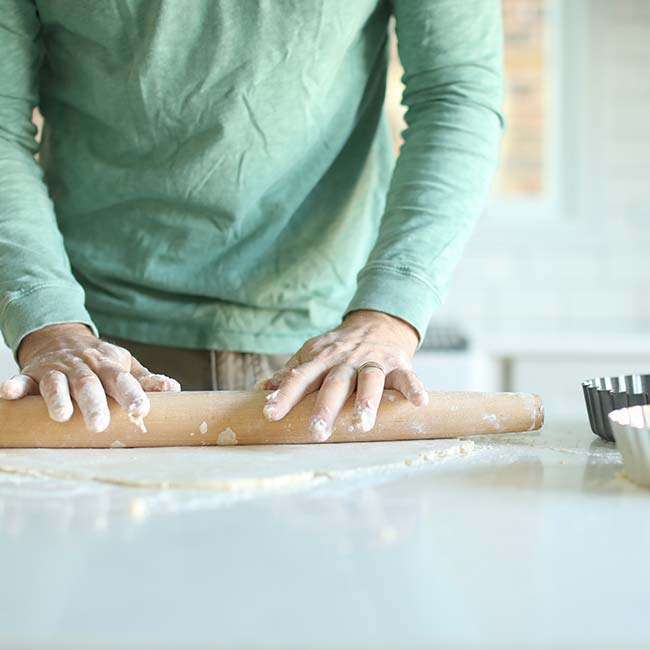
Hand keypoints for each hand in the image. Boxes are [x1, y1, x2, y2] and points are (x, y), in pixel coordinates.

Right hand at [0, 323, 179, 431]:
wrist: (62, 337)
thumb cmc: (100, 361)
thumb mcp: (124, 365)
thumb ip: (145, 379)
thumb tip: (174, 389)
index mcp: (108, 365)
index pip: (122, 379)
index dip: (132, 394)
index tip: (142, 411)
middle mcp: (82, 366)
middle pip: (89, 384)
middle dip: (94, 403)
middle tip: (100, 425)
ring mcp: (57, 369)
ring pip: (57, 383)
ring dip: (57, 398)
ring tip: (61, 416)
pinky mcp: (33, 373)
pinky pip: (23, 379)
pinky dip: (16, 386)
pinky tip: (9, 393)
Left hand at [261, 310, 427, 440]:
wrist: (377, 321)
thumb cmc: (339, 347)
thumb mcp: (313, 354)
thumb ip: (291, 372)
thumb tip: (261, 390)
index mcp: (321, 359)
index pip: (300, 377)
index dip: (285, 395)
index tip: (270, 414)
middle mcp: (346, 360)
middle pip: (334, 383)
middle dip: (325, 407)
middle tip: (317, 433)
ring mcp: (372, 361)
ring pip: (369, 381)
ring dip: (367, 401)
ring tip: (362, 425)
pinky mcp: (398, 365)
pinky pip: (407, 377)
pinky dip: (413, 388)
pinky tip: (419, 403)